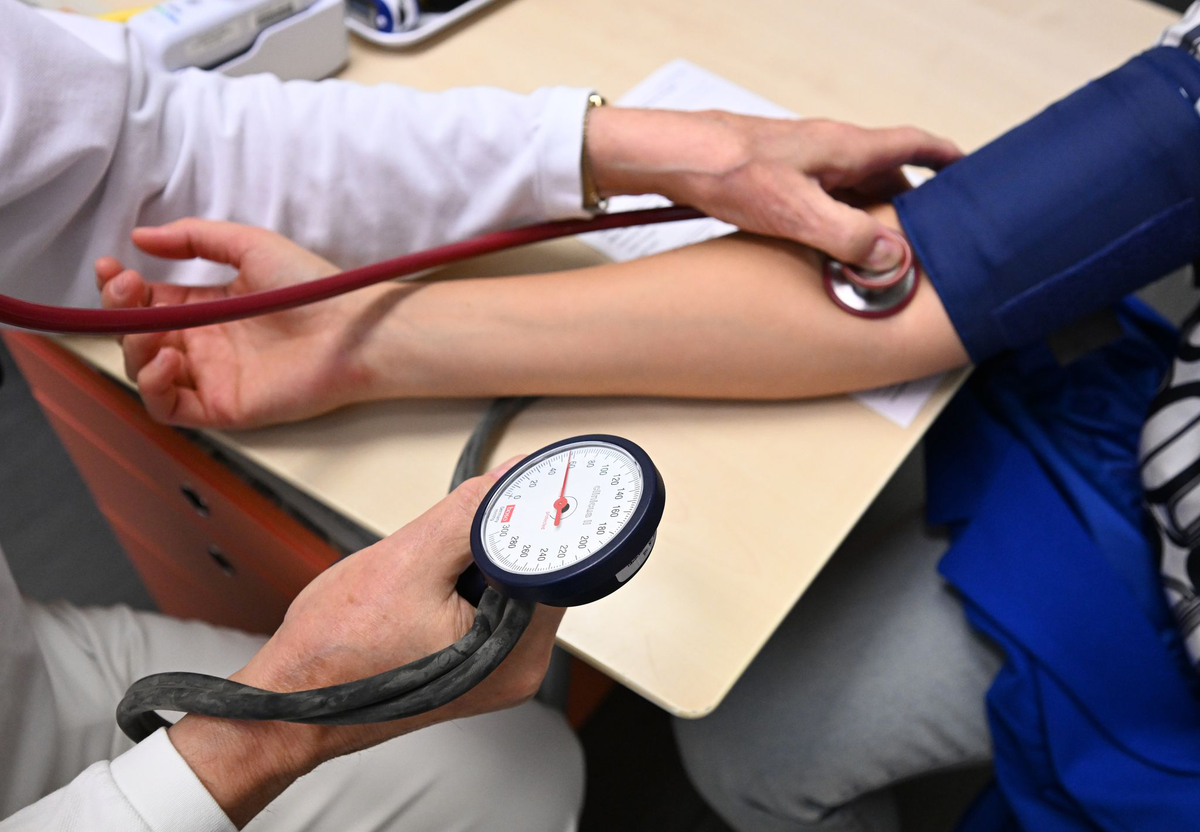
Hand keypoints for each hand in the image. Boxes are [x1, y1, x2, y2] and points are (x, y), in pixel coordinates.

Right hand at [96, 218, 403, 428]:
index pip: (148, 302)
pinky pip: (168, 407)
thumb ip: (194, 238)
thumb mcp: (249, 245)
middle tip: (127, 289)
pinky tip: (167, 358)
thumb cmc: (310, 285)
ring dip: (132, 348)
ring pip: (144, 372)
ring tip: (153, 328)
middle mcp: (205, 343)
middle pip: (138, 336)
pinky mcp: (222, 407)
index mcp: (209, 306)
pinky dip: (153, 386)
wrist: (349, 328)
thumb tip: (139, 236)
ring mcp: (212, 376)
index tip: (112, 267)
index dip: (121, 288)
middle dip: (119, 312)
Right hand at [168, 459, 564, 826]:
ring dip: (475, 563)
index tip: (513, 493)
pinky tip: (426, 588)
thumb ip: (470, 513)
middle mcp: (519, 668)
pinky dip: (464, 584)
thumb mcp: (407, 560)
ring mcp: (497, 669)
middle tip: (447, 541)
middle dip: (496, 544)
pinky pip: (488, 606)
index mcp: (517, 653)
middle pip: (537, 575)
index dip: (535, 523)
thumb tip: (511, 479)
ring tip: (426, 572)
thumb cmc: (336, 655)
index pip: (559, 568)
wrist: (291, 702)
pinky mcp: (476, 665)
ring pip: (509, 587)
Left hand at [586, 108, 961, 271]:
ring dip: (872, 217)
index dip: (946, 160)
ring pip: (854, 189)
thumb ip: (846, 235)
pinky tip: (831, 248)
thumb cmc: (726, 169)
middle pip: (886, 174)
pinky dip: (840, 221)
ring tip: (883, 253)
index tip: (973, 174)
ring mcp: (805, 163)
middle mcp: (830, 150)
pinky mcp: (780, 178)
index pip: (913, 146)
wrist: (673, 156)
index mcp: (844, 147)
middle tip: (929, 237)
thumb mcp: (794, 210)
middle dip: (910, 204)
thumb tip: (892, 256)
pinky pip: (826, 198)